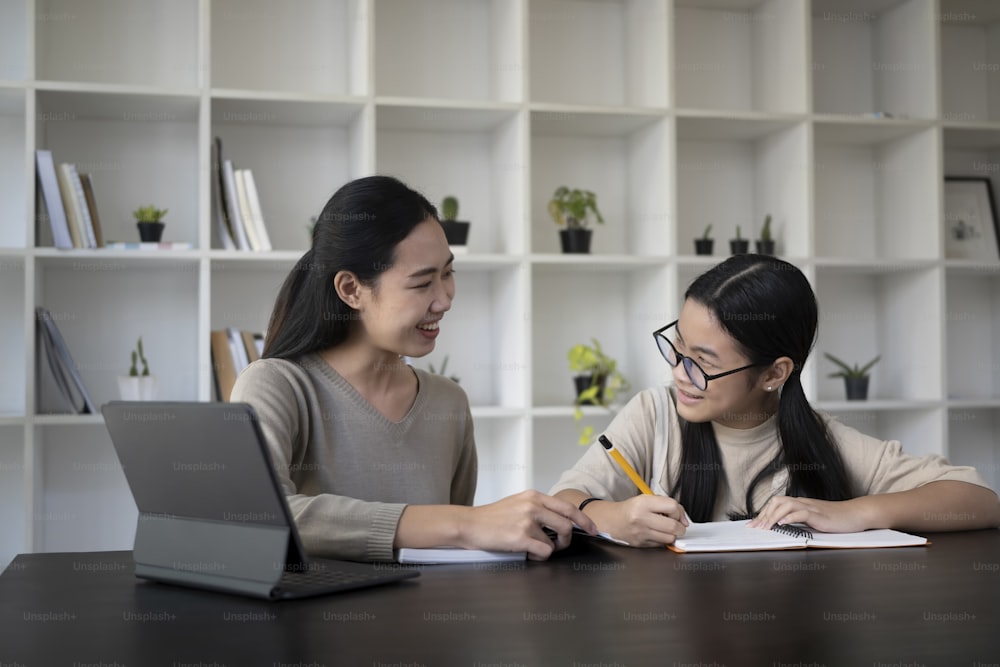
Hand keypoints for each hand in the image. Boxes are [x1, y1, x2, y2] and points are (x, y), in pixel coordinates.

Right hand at [461, 490, 597, 560]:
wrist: (469, 524)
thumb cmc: (492, 518)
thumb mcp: (518, 504)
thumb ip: (539, 509)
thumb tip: (561, 522)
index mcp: (534, 496)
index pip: (567, 507)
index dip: (583, 520)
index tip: (593, 529)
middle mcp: (533, 506)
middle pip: (567, 525)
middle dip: (566, 540)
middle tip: (558, 545)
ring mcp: (527, 521)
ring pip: (554, 542)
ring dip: (547, 549)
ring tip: (532, 547)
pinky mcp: (521, 536)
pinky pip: (544, 552)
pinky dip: (538, 556)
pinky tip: (526, 552)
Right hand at [589, 494, 688, 547]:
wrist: (613, 520)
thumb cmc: (631, 509)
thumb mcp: (646, 499)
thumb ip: (666, 504)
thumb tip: (684, 519)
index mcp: (643, 503)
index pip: (672, 506)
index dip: (679, 511)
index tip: (678, 514)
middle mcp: (641, 518)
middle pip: (673, 526)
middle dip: (680, 527)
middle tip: (678, 525)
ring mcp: (641, 533)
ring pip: (669, 538)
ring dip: (672, 534)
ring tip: (666, 529)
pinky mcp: (641, 544)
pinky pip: (661, 544)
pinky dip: (663, 540)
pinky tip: (657, 534)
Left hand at [747, 496, 869, 533]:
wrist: (856, 514)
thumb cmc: (837, 518)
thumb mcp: (814, 520)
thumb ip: (800, 521)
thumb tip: (784, 527)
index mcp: (800, 504)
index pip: (776, 504)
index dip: (763, 513)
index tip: (753, 524)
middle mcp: (803, 503)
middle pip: (777, 502)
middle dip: (764, 514)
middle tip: (755, 527)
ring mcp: (811, 507)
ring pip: (786, 505)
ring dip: (772, 516)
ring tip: (765, 527)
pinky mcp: (819, 514)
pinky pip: (801, 512)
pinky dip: (790, 517)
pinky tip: (782, 524)